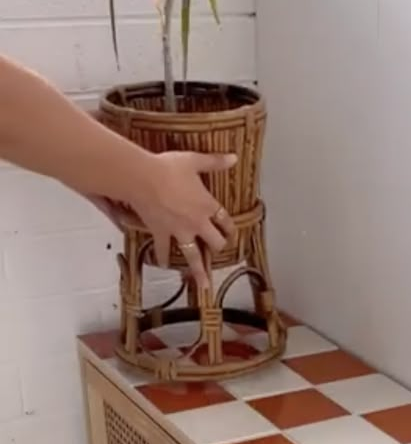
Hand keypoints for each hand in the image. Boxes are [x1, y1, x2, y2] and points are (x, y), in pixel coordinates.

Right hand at [130, 150, 237, 288]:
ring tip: (204, 286)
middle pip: (214, 243)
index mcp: (208, 206)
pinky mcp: (160, 234)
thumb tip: (233, 157)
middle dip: (218, 248)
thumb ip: (214, 162)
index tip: (231, 234)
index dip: (230, 229)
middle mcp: (197, 223)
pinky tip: (164, 266)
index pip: (225, 222)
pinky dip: (163, 259)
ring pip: (193, 256)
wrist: (144, 178)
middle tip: (217, 252)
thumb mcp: (194, 161)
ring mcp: (179, 232)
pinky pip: (162, 250)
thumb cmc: (168, 168)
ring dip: (199, 271)